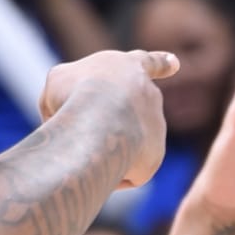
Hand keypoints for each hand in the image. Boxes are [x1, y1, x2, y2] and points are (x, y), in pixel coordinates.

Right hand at [39, 49, 177, 189]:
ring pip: (121, 144)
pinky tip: (94, 166)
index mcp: (130, 68)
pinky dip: (104, 172)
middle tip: (87, 128)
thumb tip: (75, 122)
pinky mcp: (153, 157)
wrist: (97, 122)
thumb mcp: (59, 82)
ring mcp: (156, 126)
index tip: (175, 62)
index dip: (160, 62)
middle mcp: (150, 96)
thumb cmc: (74, 94)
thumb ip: (70, 95)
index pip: (147, 62)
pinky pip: (122, 171)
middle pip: (129, 113)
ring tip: (86, 145)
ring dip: (100, 147)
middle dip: (111, 121)